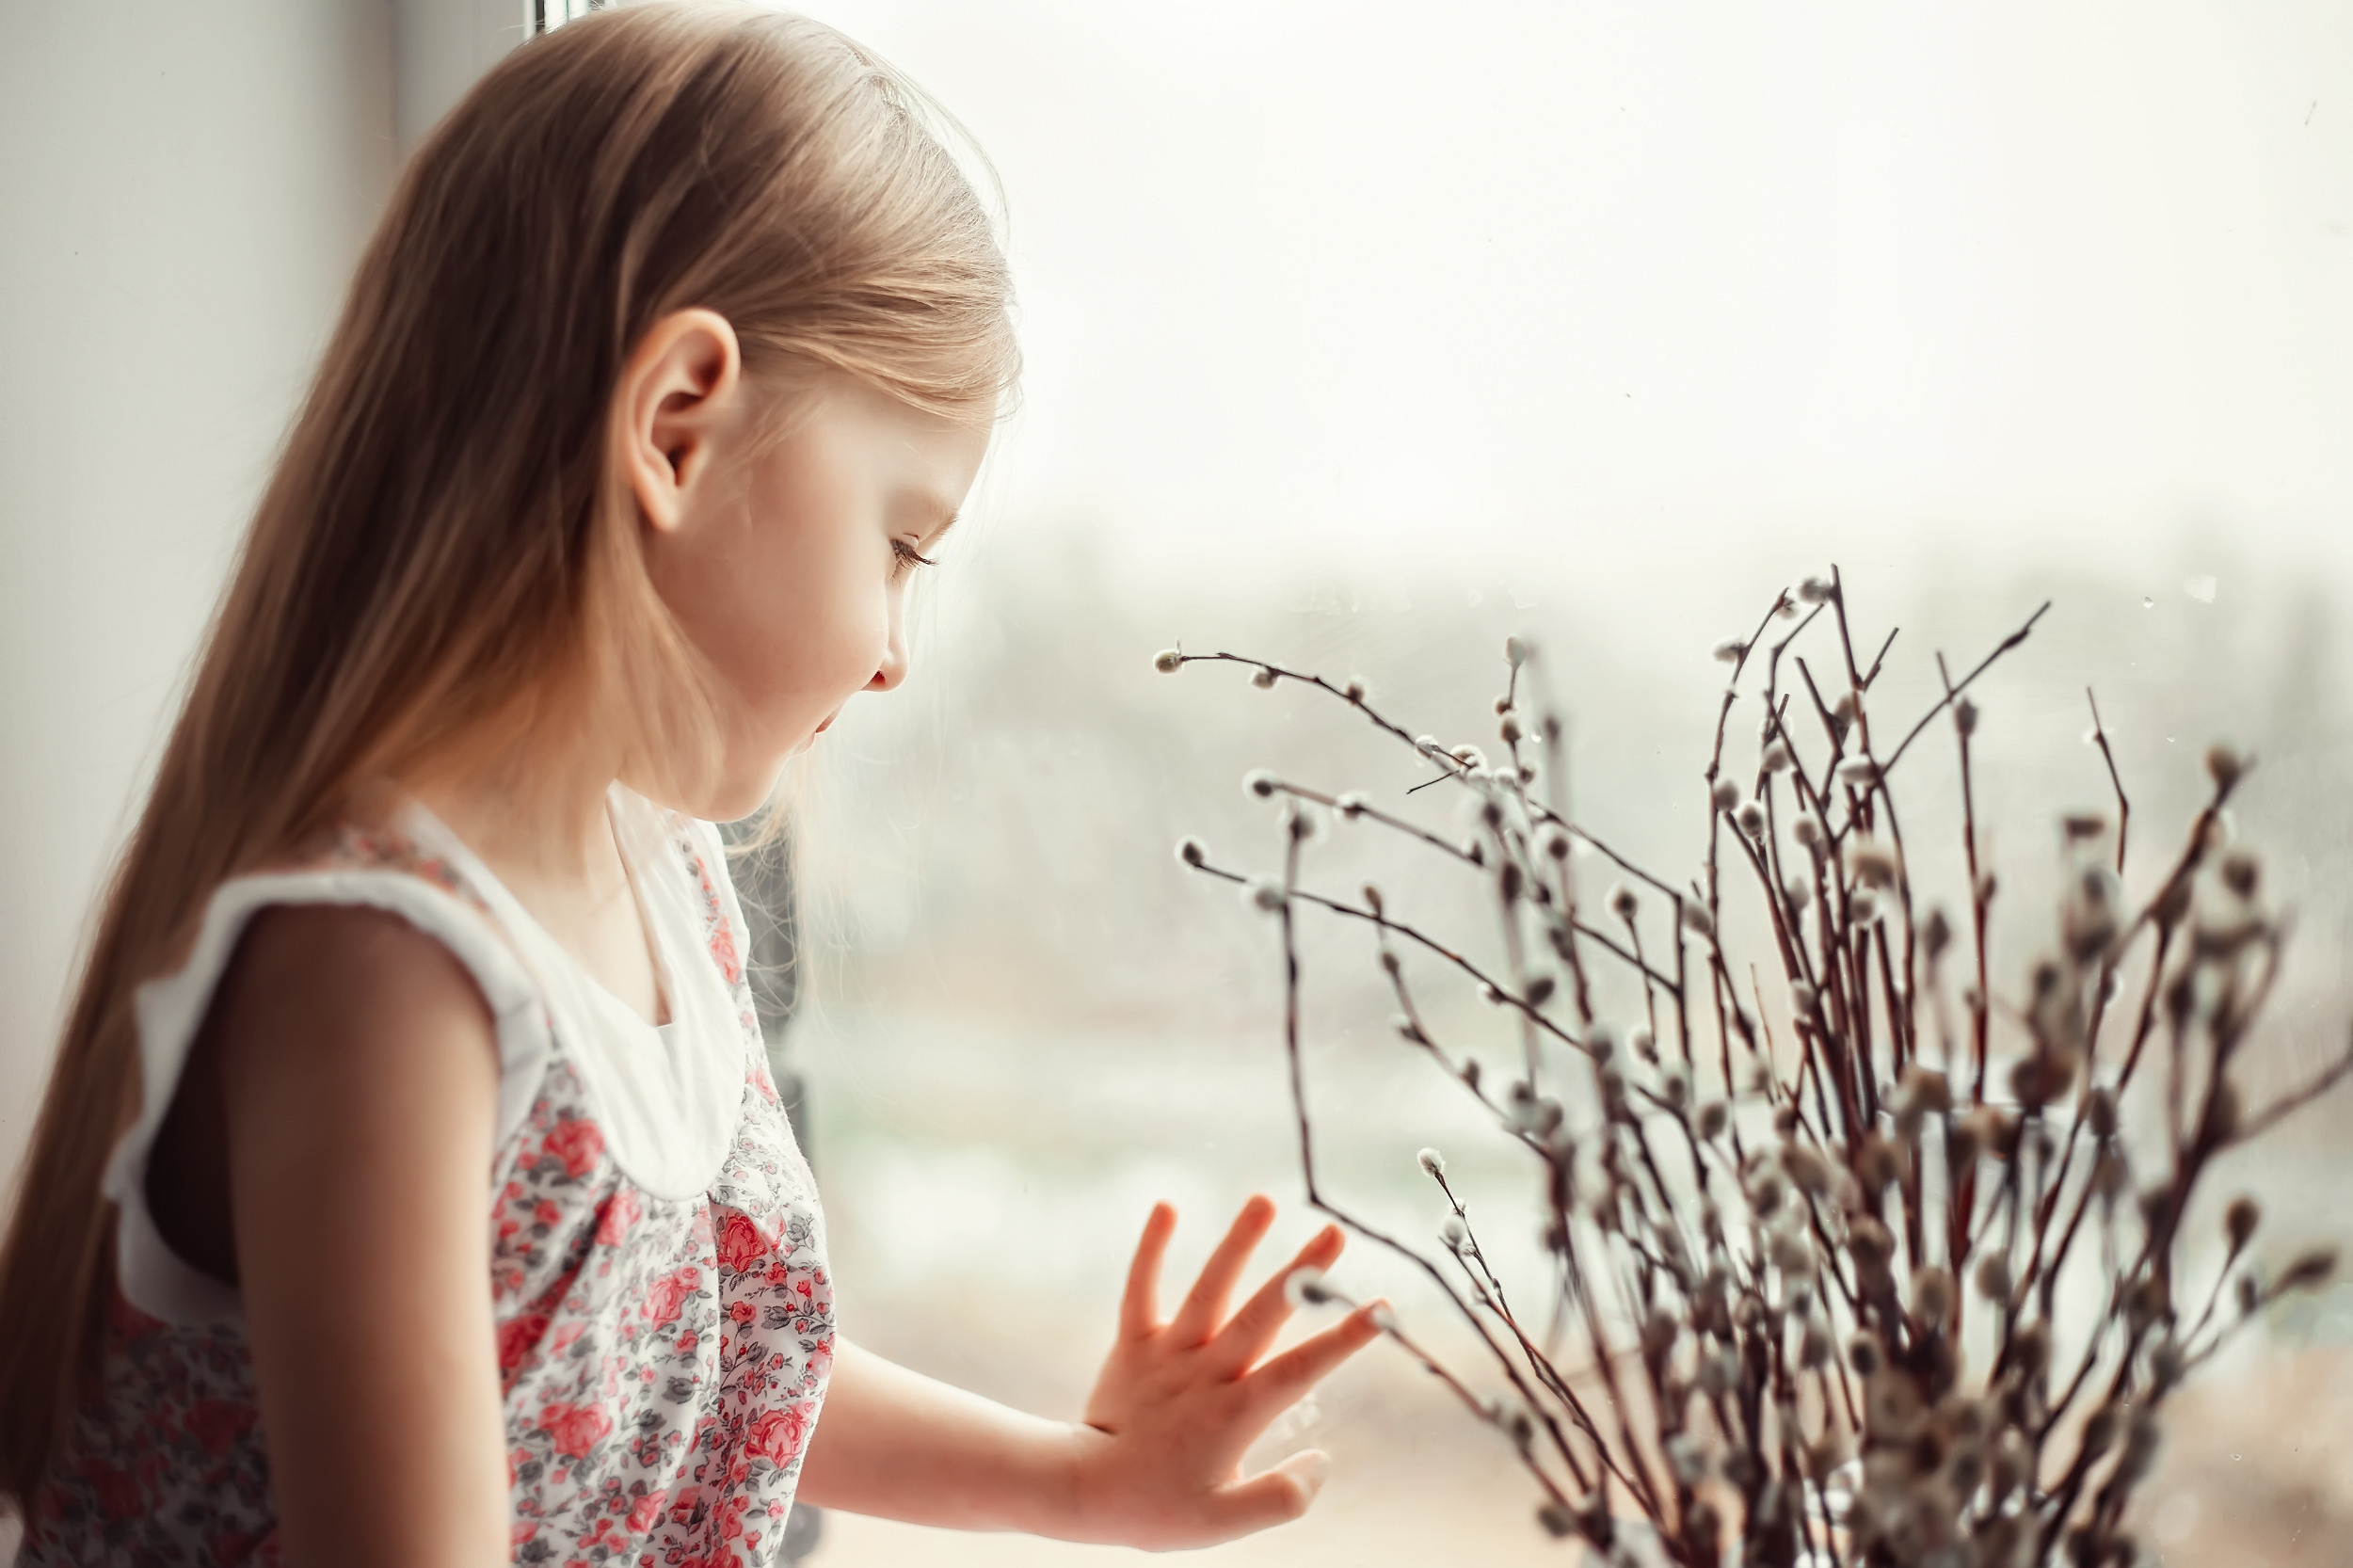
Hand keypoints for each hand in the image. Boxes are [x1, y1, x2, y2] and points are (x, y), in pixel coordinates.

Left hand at [1069, 1195, 1384, 1550]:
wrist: (1081, 1491)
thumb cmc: (1157, 1508)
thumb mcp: (1224, 1524)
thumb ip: (1281, 1498)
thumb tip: (1323, 1461)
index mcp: (1235, 1413)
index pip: (1301, 1370)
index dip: (1343, 1338)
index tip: (1381, 1308)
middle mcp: (1206, 1373)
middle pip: (1262, 1315)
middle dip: (1301, 1273)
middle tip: (1334, 1231)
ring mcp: (1167, 1353)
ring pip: (1208, 1291)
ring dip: (1237, 1244)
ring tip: (1263, 1200)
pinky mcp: (1132, 1343)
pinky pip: (1141, 1288)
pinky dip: (1150, 1248)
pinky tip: (1165, 1206)